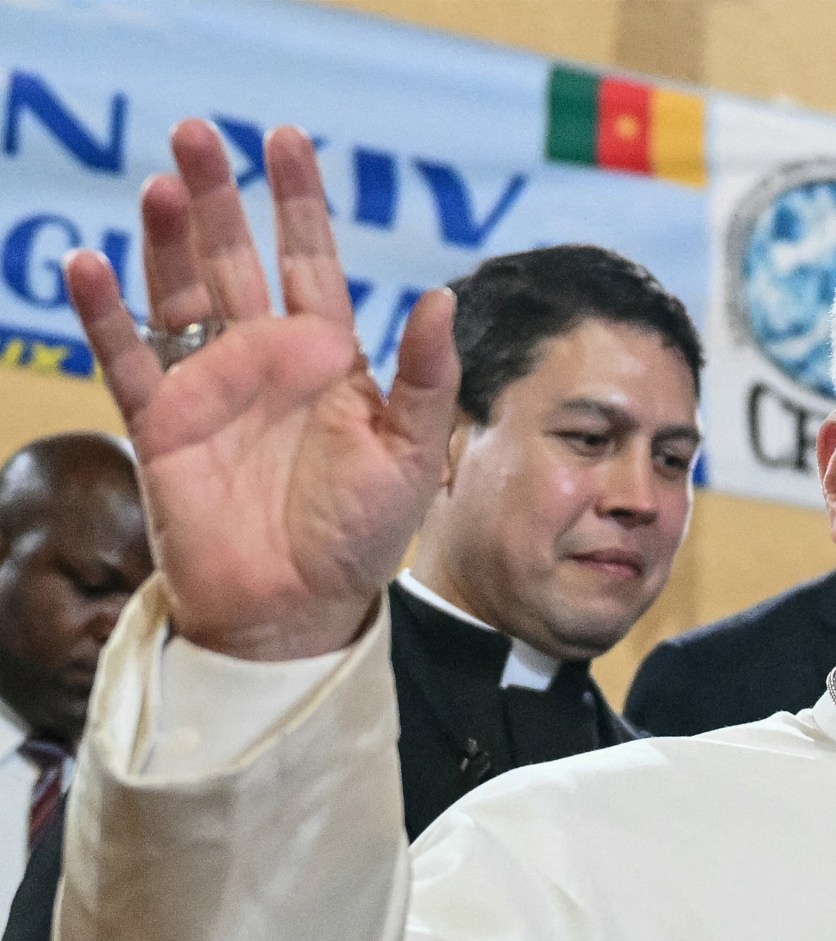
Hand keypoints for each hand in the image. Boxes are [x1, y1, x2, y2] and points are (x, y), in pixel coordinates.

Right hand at [63, 121, 458, 659]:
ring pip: (179, 293)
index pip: (311, 263)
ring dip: (165, 239)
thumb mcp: (415, 455)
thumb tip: (440, 298)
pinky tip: (89, 264)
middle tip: (197, 131)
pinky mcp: (164, 424)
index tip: (286, 139)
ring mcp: (211, 388)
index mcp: (329, 361)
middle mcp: (265, 361)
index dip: (299, 204)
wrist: (300, 609)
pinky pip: (128, 357)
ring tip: (162, 182)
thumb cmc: (363, 537)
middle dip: (217, 197)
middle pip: (235, 259)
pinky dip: (105, 313)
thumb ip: (427, 379)